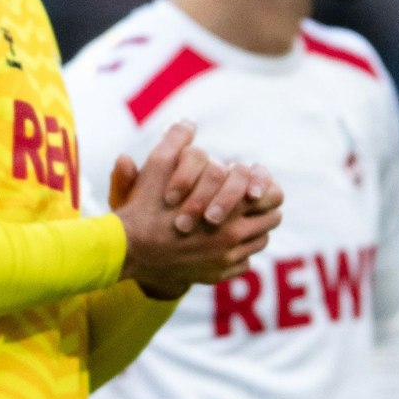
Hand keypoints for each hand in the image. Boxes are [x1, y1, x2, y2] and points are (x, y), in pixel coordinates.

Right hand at [114, 122, 283, 297]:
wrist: (127, 249)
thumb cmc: (143, 205)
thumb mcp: (156, 166)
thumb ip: (175, 141)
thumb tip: (188, 122)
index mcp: (229, 207)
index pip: (272, 195)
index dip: (264, 187)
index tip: (251, 187)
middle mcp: (233, 237)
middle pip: (271, 220)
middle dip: (261, 209)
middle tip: (247, 203)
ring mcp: (226, 260)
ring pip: (259, 242)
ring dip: (251, 231)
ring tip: (235, 221)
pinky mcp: (216, 276)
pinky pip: (243, 265)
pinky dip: (237, 254)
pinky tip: (220, 244)